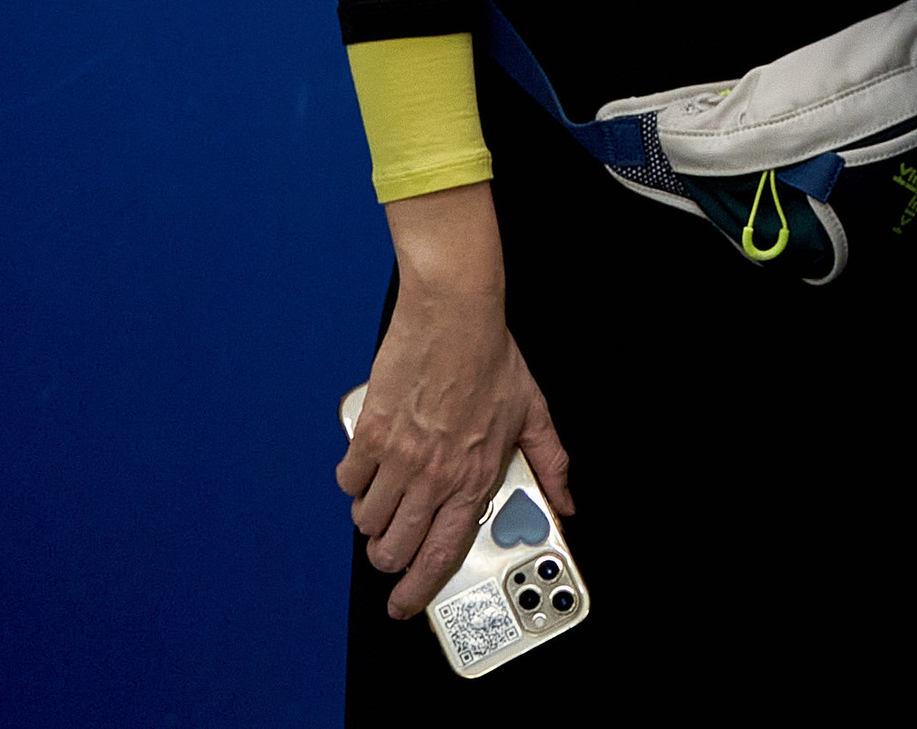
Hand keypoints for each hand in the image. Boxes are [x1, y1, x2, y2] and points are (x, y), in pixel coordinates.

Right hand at [335, 184, 572, 620]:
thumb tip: (567, 500)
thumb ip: (551, 462)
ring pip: (368, 520)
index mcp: (473, 477)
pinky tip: (370, 468)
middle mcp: (433, 475)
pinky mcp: (371, 433)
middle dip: (389, 558)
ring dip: (373, 520)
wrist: (454, 313)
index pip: (441, 554)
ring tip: (387, 502)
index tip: (404, 604)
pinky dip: (355, 482)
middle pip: (394, 548)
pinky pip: (349, 481)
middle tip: (393, 546)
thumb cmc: (492, 358)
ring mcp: (398, 455)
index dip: (417, 590)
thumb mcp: (533, 411)